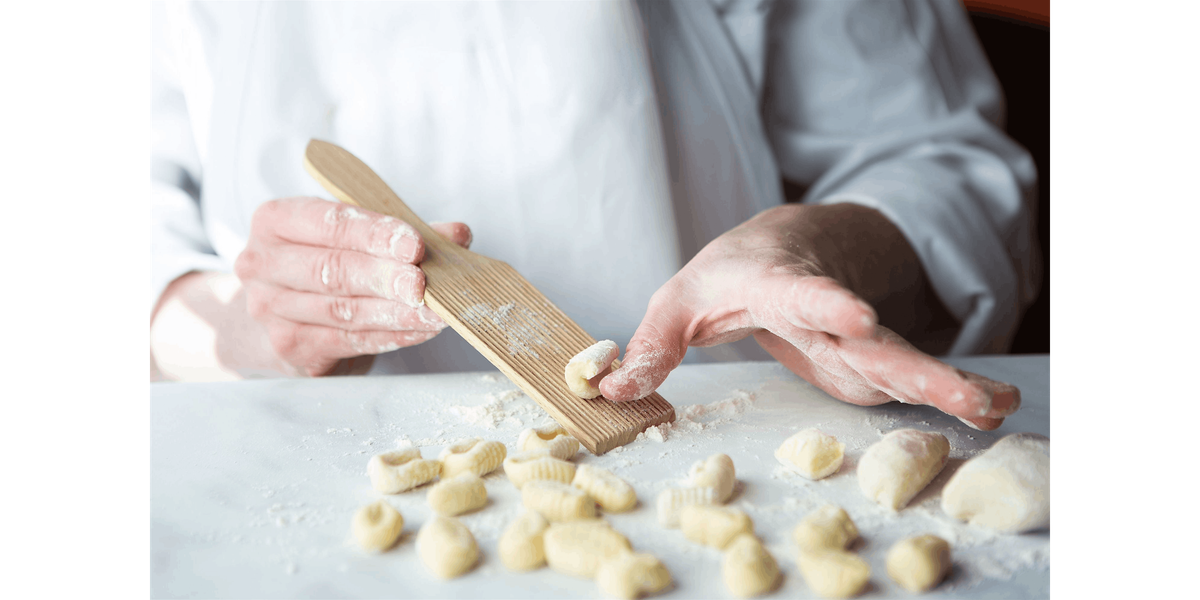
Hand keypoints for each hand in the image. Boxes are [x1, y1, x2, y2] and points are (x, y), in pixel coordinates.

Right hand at [233, 197, 471, 375]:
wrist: (280, 314)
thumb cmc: (323, 262)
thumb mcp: (355, 236)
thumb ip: (404, 232)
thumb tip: (456, 234)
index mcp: (276, 221)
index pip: (328, 223)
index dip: (374, 234)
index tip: (414, 244)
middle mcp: (262, 263)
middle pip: (332, 270)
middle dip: (385, 278)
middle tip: (423, 284)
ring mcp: (270, 309)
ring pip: (343, 310)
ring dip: (395, 313)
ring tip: (434, 312)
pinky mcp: (289, 347)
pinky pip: (347, 341)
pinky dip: (390, 336)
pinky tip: (419, 330)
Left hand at [599, 204, 1018, 429]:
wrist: (786, 244)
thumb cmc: (729, 269)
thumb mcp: (678, 298)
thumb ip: (649, 345)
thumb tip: (608, 390)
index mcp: (778, 282)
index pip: (802, 292)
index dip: (828, 305)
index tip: (857, 317)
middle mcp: (828, 309)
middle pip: (872, 339)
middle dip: (918, 369)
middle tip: (965, 393)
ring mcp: (854, 336)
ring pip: (903, 361)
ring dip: (949, 385)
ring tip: (995, 403)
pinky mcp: (865, 359)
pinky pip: (906, 379)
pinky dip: (948, 393)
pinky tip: (993, 406)